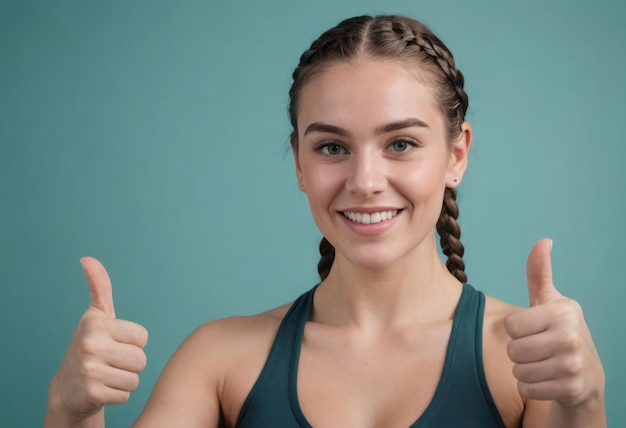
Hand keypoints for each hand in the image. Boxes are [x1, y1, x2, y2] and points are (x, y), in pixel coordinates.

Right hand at [49, 257, 148, 417]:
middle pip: (141, 359)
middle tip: (111, 362)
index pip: (142, 337)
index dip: (133, 342)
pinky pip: (126, 394)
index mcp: (96, 323)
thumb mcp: (96, 315)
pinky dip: (118, 394)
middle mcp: (90, 344)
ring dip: (126, 379)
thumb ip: (99, 287)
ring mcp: (89, 370)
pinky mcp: (91, 393)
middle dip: (131, 363)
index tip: (115, 343)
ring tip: (108, 374)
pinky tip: (103, 388)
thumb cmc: (90, 345)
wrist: (68, 387)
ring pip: (135, 378)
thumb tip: (88, 259)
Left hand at [504, 239, 603, 409]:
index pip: (511, 325)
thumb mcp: (549, 302)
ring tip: (541, 364)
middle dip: (518, 353)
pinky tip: (546, 381)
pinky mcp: (570, 389)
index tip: (533, 330)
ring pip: (518, 371)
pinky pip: (527, 389)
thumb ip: (539, 273)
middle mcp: (571, 337)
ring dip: (523, 371)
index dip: (516, 330)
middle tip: (537, 350)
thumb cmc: (558, 332)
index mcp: (562, 312)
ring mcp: (572, 365)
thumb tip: (543, 241)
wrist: (586, 375)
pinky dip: (530, 388)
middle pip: (513, 350)